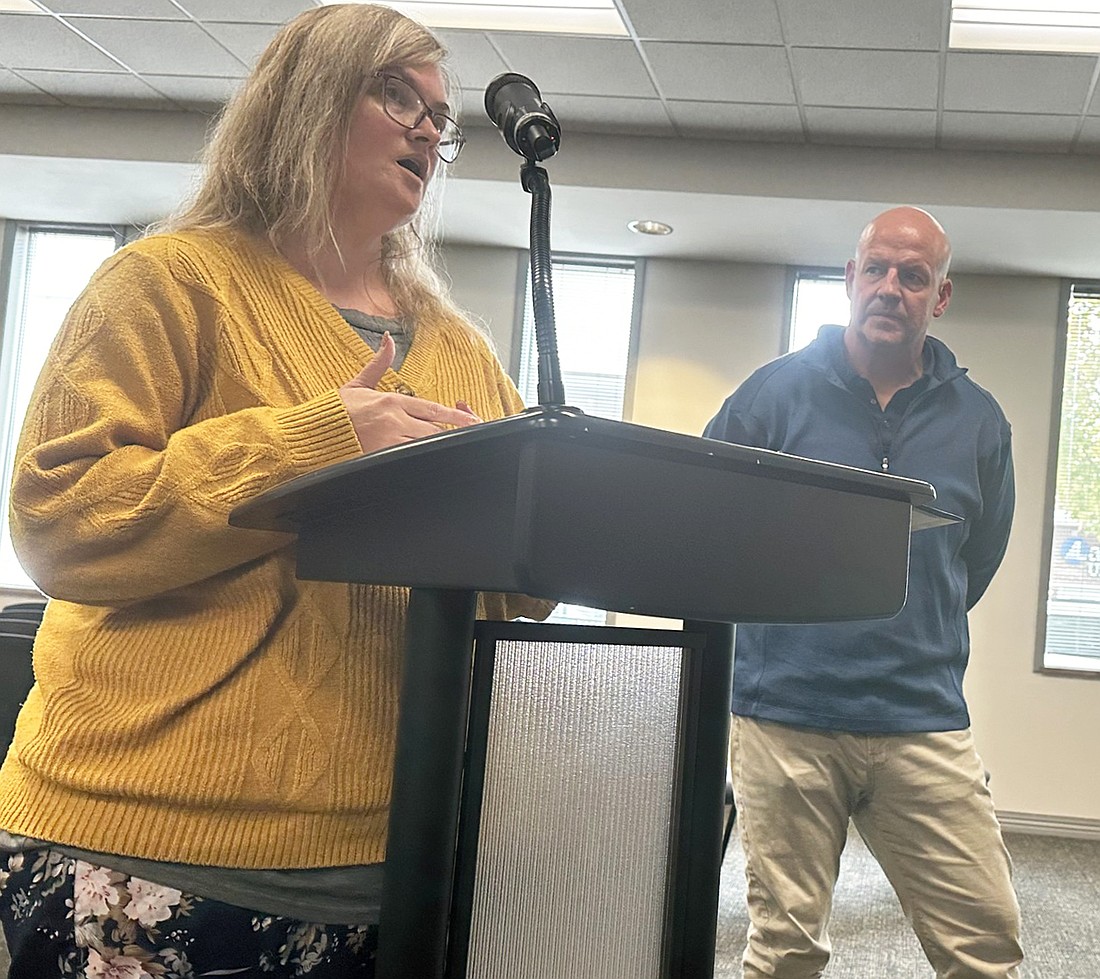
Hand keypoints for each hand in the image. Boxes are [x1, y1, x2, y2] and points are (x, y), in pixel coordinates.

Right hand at [338, 332, 480, 454]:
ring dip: (431, 445)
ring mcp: (389, 441)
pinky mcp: (382, 457)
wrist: (314, 433)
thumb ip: (379, 363)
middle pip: (433, 430)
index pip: (431, 409)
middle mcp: (394, 420)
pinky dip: (416, 457)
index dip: (454, 416)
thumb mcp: (358, 384)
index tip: (471, 420)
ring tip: (443, 448)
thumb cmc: (336, 411)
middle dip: (446, 433)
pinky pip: (408, 458)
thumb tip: (388, 340)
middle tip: (461, 436)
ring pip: (423, 445)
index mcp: (391, 401)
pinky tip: (423, 460)